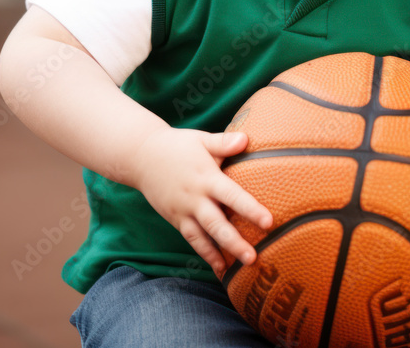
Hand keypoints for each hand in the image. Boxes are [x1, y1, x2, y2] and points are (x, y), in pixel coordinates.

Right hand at [133, 127, 272, 277]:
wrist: (141, 157)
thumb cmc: (178, 146)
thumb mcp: (201, 140)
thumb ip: (224, 143)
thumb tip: (246, 139)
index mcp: (207, 178)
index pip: (232, 196)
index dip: (250, 209)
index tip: (269, 222)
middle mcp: (195, 198)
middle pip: (217, 224)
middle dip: (235, 242)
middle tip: (253, 258)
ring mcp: (184, 211)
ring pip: (203, 237)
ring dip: (219, 254)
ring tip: (237, 270)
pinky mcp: (176, 220)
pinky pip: (192, 240)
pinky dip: (205, 254)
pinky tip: (220, 268)